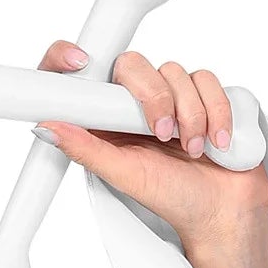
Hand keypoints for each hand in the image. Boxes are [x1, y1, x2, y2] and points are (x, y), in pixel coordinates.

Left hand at [35, 41, 267, 267]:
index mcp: (108, 120)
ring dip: (191, 113)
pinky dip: (216, 111)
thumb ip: (85, 150)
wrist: (223, 210)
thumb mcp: (122, 175)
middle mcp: (135, 104)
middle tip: (164, 135)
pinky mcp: (203, 94)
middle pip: (133, 64)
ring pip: (175, 71)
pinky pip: (206, 80)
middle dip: (155, 98)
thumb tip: (45, 127)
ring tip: (192, 149)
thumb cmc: (171, 196)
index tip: (76, 61)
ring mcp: (171, 96)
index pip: (82, 75)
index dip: (69, 57)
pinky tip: (216, 142)